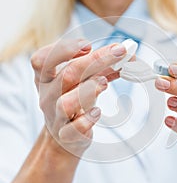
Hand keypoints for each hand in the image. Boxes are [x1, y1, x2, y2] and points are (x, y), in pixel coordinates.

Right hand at [31, 38, 125, 155]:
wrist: (65, 135)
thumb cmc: (74, 100)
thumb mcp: (82, 80)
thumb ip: (103, 66)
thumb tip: (130, 56)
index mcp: (46, 78)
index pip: (41, 60)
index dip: (63, 50)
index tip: (88, 46)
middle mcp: (47, 96)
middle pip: (67, 75)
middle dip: (96, 60)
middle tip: (119, 52)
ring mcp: (55, 117)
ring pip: (66, 103)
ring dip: (89, 90)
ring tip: (104, 83)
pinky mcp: (66, 135)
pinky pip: (74, 129)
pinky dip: (88, 119)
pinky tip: (97, 112)